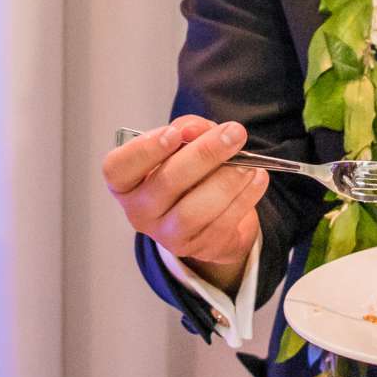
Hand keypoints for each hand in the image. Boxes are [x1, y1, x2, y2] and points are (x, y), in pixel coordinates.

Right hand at [102, 116, 266, 293]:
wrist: (210, 211)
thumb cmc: (188, 168)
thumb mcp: (184, 141)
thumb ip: (188, 128)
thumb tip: (196, 130)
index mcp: (126, 182)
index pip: (119, 168)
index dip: (145, 150)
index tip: (175, 133)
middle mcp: (139, 212)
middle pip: (166, 183)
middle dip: (204, 154)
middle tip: (234, 133)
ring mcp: (167, 235)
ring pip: (193, 211)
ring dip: (226, 181)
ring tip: (249, 162)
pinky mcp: (198, 248)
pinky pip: (221, 224)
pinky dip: (244, 198)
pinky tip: (257, 177)